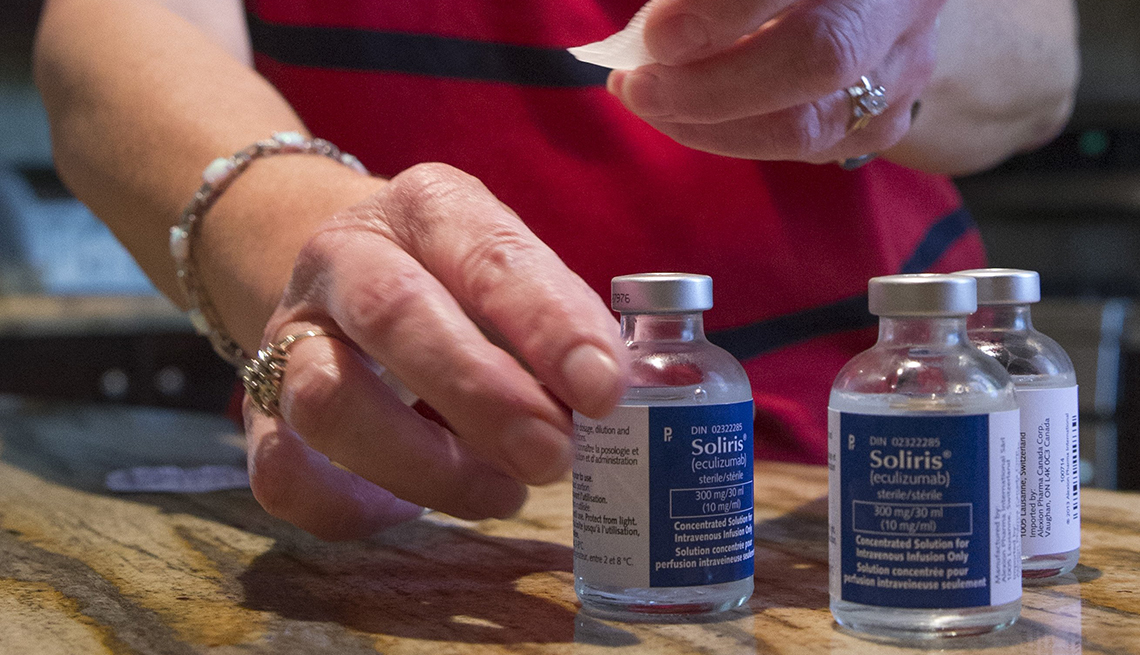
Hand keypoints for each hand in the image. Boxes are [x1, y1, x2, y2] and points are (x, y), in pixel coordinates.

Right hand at [243, 163, 628, 539]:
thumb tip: (605, 401)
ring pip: (329, 402)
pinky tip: (413, 509)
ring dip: (426, 466)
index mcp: (426, 208)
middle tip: (553, 457)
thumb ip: (556, 323)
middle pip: (396, 315)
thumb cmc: (456, 282)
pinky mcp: (260, 412)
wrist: (346, 275)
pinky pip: (284, 475)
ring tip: (502, 492)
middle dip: (483, 397)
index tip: (603, 389)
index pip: (490, 256)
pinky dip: (352, 508)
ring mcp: (291, 335)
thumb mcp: (510, 271)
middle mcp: (344, 258)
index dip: (549, 325)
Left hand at [608, 0, 943, 162]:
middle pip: (822, 58)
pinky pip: (807, 150)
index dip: (726, 12)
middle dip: (715, 85)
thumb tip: (656, 36)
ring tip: (646, 99)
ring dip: (711, 124)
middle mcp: (902, 7)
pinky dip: (733, 137)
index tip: (659, 35)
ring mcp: (905, 70)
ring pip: (812, 124)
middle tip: (641, 87)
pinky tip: (683, 115)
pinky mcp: (887, 121)